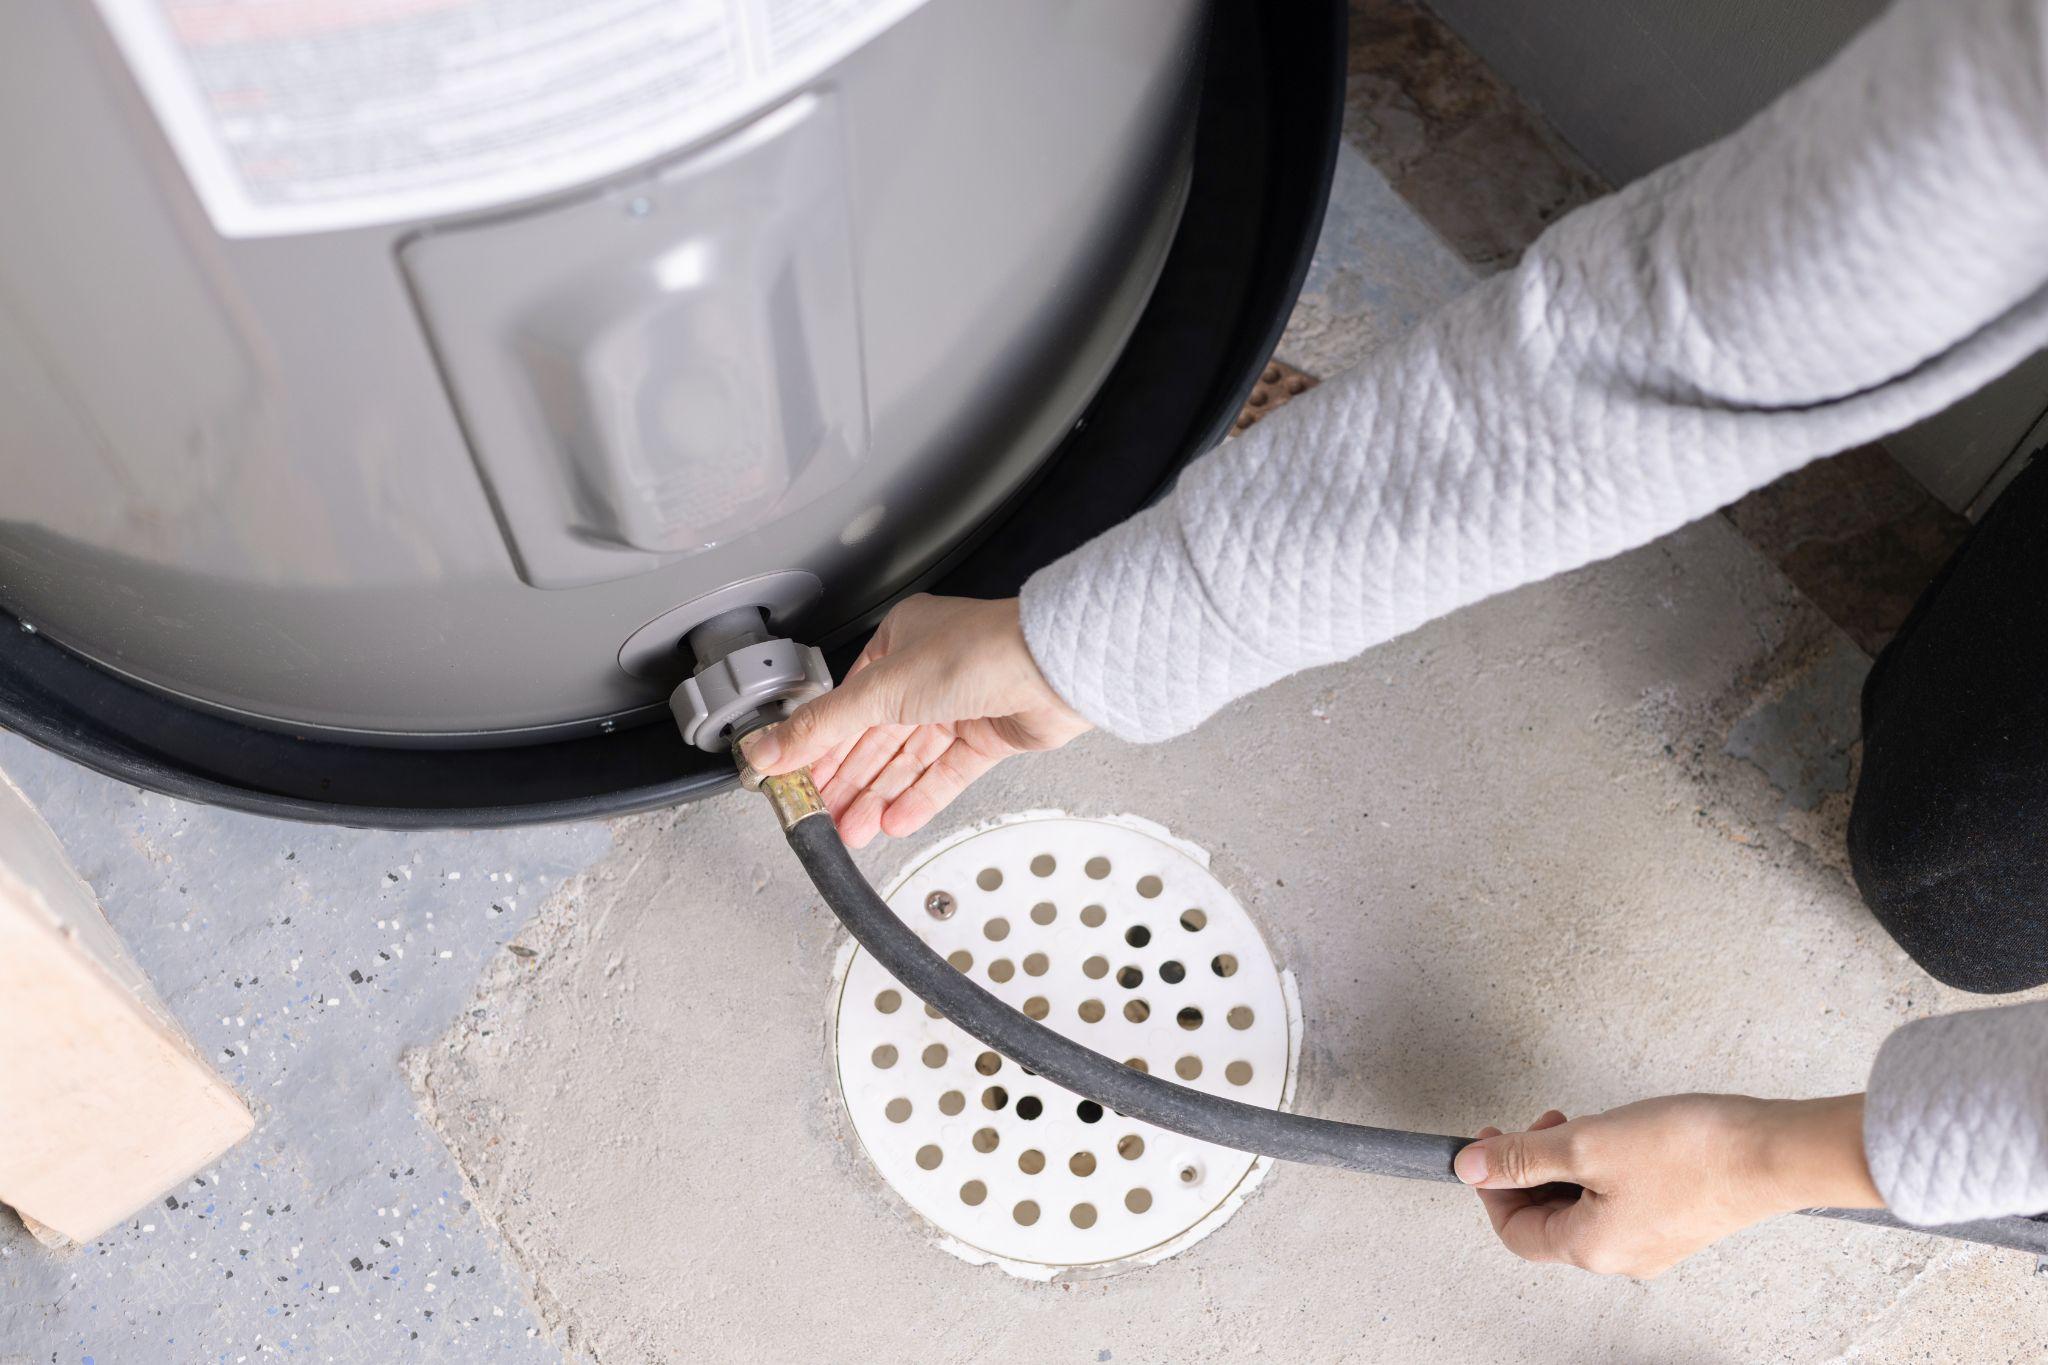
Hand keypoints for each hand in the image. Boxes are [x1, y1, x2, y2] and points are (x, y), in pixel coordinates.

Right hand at [739, 595, 1090, 847]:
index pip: (846, 704)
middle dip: (848, 781)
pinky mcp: (989, 735)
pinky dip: (919, 798)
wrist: (1053, 668)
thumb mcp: (881, 690)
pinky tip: (894, 821)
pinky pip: (944, 773)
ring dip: (878, 796)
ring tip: (853, 830)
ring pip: (908, 759)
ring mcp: (960, 704)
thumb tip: (767, 748)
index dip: (819, 746)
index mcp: (897, 642)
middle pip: (875, 737)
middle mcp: (928, 672)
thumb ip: (821, 727)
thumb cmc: (980, 650)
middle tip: (820, 816)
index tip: (794, 779)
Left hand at [1457, 1093, 1881, 1277]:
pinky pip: (1616, 1200)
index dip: (1492, 1186)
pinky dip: (1600, 1168)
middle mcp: (1620, 1256)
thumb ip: (1523, 1157)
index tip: (1489, 1143)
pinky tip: (1614, 1136)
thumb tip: (1469, 1166)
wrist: (1773, 1151)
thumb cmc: (1690, 1151)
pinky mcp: (1677, 1220)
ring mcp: (1652, 1241)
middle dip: (1530, 1170)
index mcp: (1591, 1248)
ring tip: (1578, 1124)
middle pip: (1547, 1220)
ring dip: (1565, 1164)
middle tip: (1538, 1125)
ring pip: (1582, 1206)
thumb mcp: (1586, 1143)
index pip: (1514, 1232)